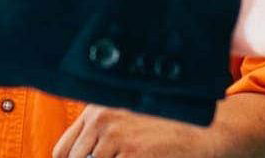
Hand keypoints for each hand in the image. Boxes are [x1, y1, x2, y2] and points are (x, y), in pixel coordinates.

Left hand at [51, 104, 219, 157]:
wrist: (202, 131)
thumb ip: (100, 134)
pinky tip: (143, 156)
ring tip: (134, 153)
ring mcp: (116, 138)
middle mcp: (102, 120)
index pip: (63, 151)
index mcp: (97, 111)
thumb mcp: (126, 118)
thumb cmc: (165, 126)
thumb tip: (77, 156)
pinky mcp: (133, 154)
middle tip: (117, 156)